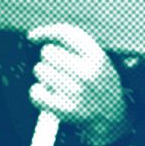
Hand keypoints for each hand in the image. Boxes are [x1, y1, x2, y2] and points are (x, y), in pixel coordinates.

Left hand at [27, 23, 130, 145]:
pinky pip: (35, 93)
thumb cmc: (98, 80)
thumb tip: (34, 35)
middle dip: (49, 58)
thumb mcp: (98, 57)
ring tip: (57, 81)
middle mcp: (87, 73)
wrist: (110, 113)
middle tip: (59, 68)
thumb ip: (74, 43)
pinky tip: (47, 93)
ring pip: (40, 70)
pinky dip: (37, 92)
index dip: (46, 32)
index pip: (65, 34)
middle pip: (48, 52)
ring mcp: (76, 93)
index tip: (33, 37)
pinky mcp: (64, 110)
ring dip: (44, 74)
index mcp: (97, 57)